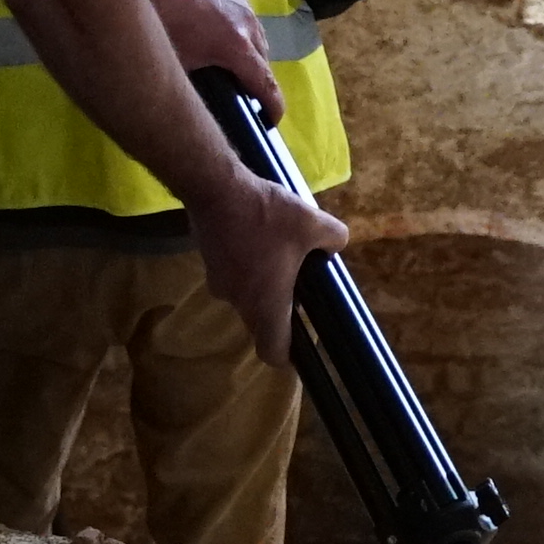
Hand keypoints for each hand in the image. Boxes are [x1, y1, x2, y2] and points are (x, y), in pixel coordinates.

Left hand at [113, 0, 282, 119]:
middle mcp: (248, 25)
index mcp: (237, 48)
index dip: (272, 108)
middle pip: (264, 61)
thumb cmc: (158, 20)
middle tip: (237, 93)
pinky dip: (236, 29)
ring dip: (247, 52)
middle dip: (256, 79)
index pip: (266, 86)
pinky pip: (243, 16)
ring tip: (225, 62)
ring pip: (256, 36)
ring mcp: (242, 2)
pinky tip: (213, 31)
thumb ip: (198, 84)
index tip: (270, 121)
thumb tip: (201, 103)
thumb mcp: (176, 64)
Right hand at [184, 167, 346, 366]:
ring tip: (279, 253)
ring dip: (263, 284)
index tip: (302, 344)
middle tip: (300, 286)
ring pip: (247, 297)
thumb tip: (335, 246)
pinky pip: (234, 276)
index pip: (273, 353)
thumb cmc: (266, 215)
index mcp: (266, 304)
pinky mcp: (209, 263)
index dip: (289, 355)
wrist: (215, 188)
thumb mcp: (313, 223)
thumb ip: (334, 239)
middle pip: (262, 323)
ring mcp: (218, 283)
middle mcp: (238, 302)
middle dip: (282, 310)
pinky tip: (258, 238)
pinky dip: (247, 267)